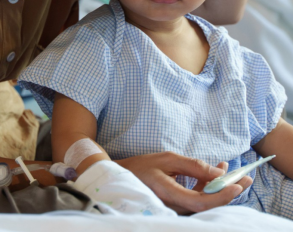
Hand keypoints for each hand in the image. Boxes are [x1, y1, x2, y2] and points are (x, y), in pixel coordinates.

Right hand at [116, 152, 252, 214]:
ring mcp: (176, 209)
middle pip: (208, 205)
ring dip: (219, 187)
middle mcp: (174, 206)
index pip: (201, 201)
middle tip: (245, 176)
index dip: (222, 195)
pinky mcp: (179, 207)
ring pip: (205, 203)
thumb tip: (220, 173)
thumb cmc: (143, 166)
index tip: (238, 184)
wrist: (124, 177)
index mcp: (168, 193)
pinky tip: (215, 173)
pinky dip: (209, 187)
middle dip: (229, 190)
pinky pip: (199, 201)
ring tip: (228, 168)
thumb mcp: (168, 159)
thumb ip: (194, 166)